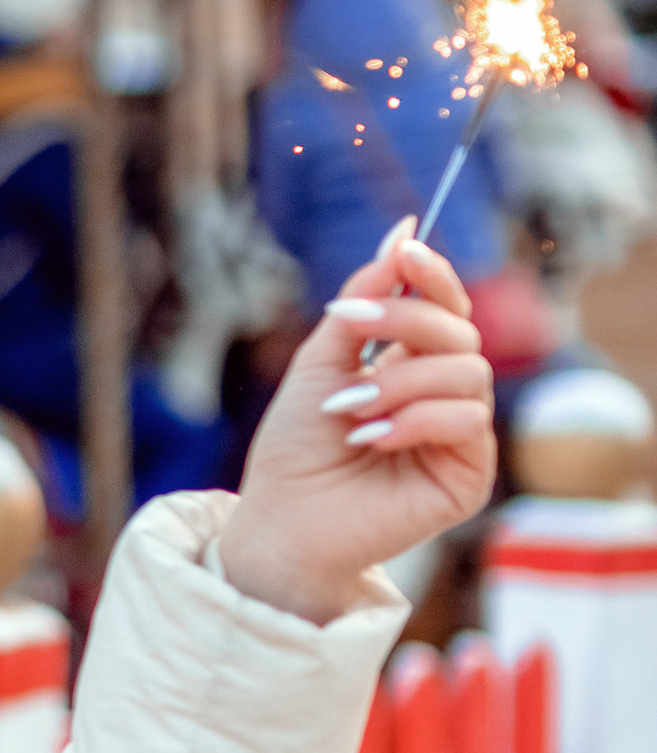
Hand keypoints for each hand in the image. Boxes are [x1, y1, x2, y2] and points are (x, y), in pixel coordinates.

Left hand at [216, 224, 494, 625]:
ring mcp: (459, 436)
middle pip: (460, 332)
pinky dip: (416, 419)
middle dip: (405, 322)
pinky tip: (372, 438)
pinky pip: (468, 421)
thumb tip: (404, 232)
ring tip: (351, 410)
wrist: (283, 521)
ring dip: (402, 381)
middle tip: (350, 330)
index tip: (406, 252)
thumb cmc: (296, 449)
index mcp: (412, 366)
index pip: (445, 308)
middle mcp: (443, 397)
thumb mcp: (321, 363)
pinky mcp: (469, 475)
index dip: (433, 275)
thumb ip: (362, 305)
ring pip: (468, 373)